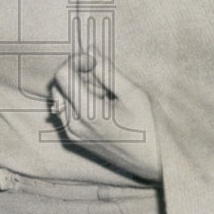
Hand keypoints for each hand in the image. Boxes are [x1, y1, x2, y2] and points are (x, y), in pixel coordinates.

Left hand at [49, 49, 160, 181]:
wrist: (155, 163)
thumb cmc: (150, 127)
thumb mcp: (133, 93)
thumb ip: (108, 70)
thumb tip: (90, 49)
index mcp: (88, 112)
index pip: (62, 75)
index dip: (76, 61)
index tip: (95, 61)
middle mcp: (74, 124)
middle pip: (58, 85)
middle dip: (76, 74)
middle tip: (104, 78)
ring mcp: (73, 134)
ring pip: (61, 98)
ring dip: (77, 88)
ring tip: (105, 93)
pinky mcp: (76, 139)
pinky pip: (66, 112)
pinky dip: (78, 102)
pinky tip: (102, 106)